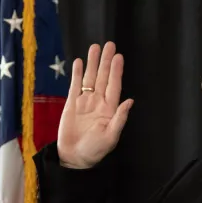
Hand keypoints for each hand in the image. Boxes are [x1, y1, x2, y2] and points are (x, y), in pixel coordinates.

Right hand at [58, 41, 134, 168]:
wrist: (74, 158)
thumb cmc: (95, 150)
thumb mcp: (111, 136)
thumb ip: (120, 118)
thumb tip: (130, 101)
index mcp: (110, 109)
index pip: (114, 85)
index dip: (116, 71)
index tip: (119, 57)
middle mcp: (98, 102)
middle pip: (103, 77)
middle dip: (105, 61)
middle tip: (109, 44)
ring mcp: (85, 101)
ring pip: (89, 78)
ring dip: (92, 63)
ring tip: (94, 47)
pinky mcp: (71, 104)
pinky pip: (74, 85)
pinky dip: (76, 73)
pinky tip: (78, 62)